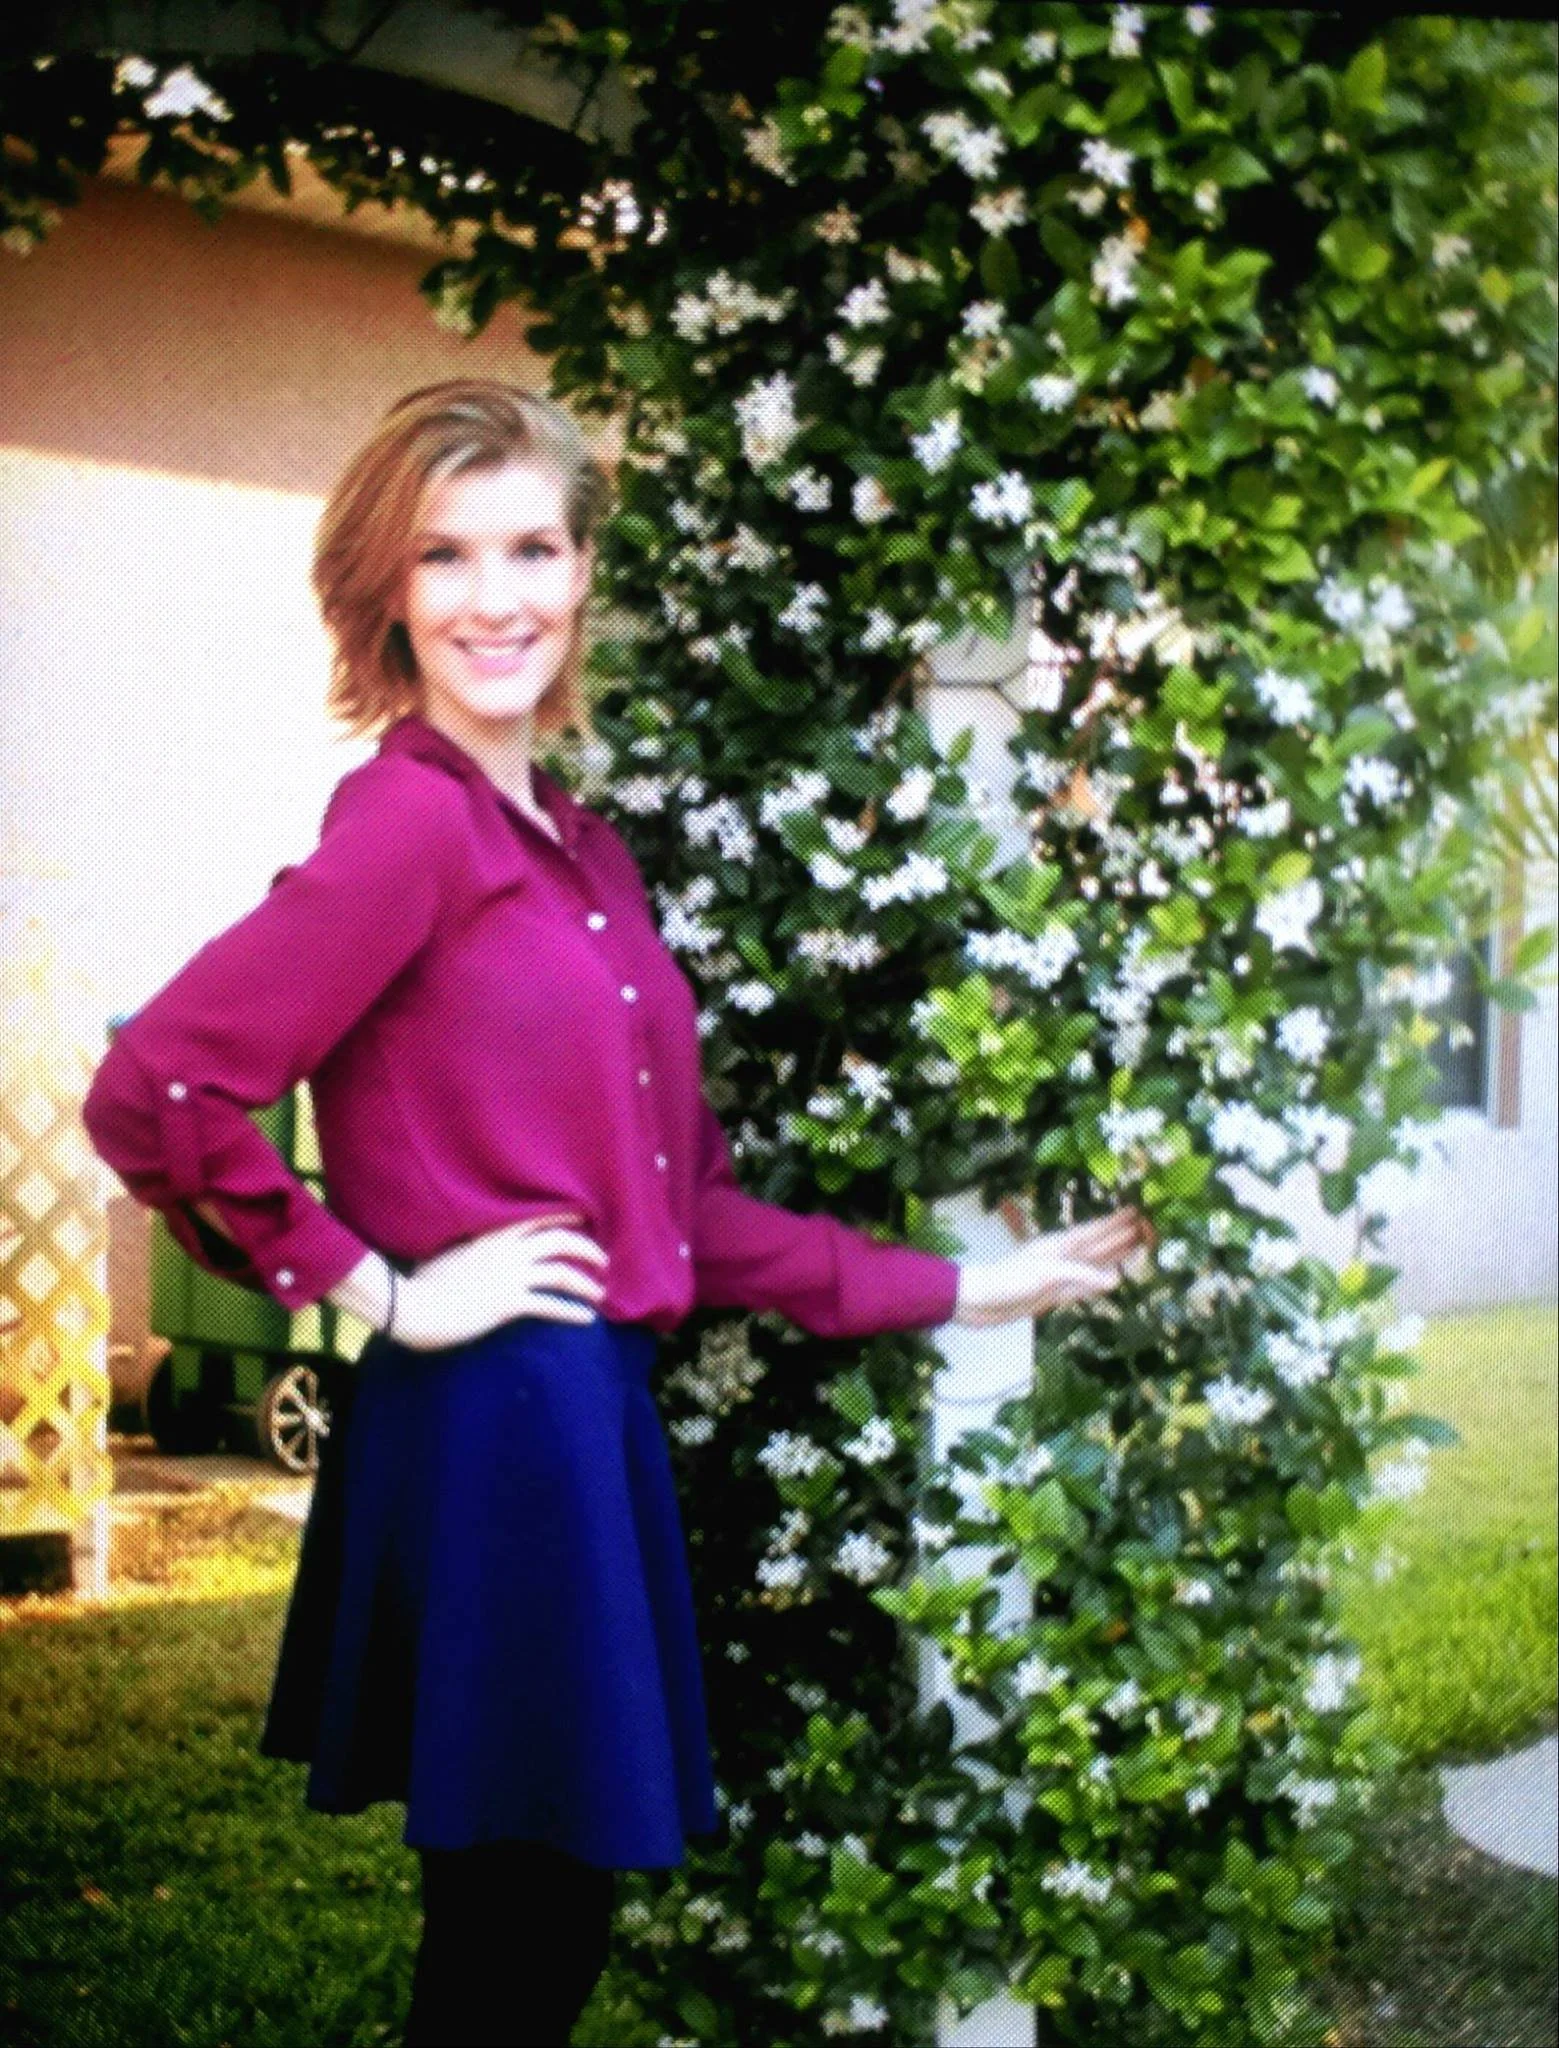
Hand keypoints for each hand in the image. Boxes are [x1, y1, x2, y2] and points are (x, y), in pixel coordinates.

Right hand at [391, 1213, 608, 1350]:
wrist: (413, 1305)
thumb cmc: (423, 1282)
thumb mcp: (450, 1253)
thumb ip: (471, 1247)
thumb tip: (476, 1248)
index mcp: (493, 1235)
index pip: (538, 1218)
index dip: (566, 1218)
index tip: (585, 1220)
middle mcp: (506, 1251)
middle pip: (560, 1241)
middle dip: (587, 1249)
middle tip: (603, 1260)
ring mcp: (509, 1276)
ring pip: (561, 1273)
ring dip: (586, 1283)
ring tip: (601, 1292)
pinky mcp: (508, 1304)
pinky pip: (549, 1305)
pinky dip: (571, 1312)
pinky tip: (586, 1319)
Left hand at [952, 1204, 1156, 1328]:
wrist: (979, 1302)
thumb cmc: (1007, 1282)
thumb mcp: (1044, 1276)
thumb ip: (1079, 1276)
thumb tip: (1116, 1279)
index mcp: (1058, 1246)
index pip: (1093, 1232)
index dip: (1115, 1223)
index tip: (1137, 1211)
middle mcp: (1062, 1258)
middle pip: (1098, 1245)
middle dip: (1121, 1236)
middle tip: (1148, 1227)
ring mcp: (1059, 1275)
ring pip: (1094, 1264)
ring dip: (1114, 1255)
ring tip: (1136, 1246)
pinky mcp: (1055, 1293)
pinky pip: (1086, 1285)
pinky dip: (1101, 1280)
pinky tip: (1112, 1277)